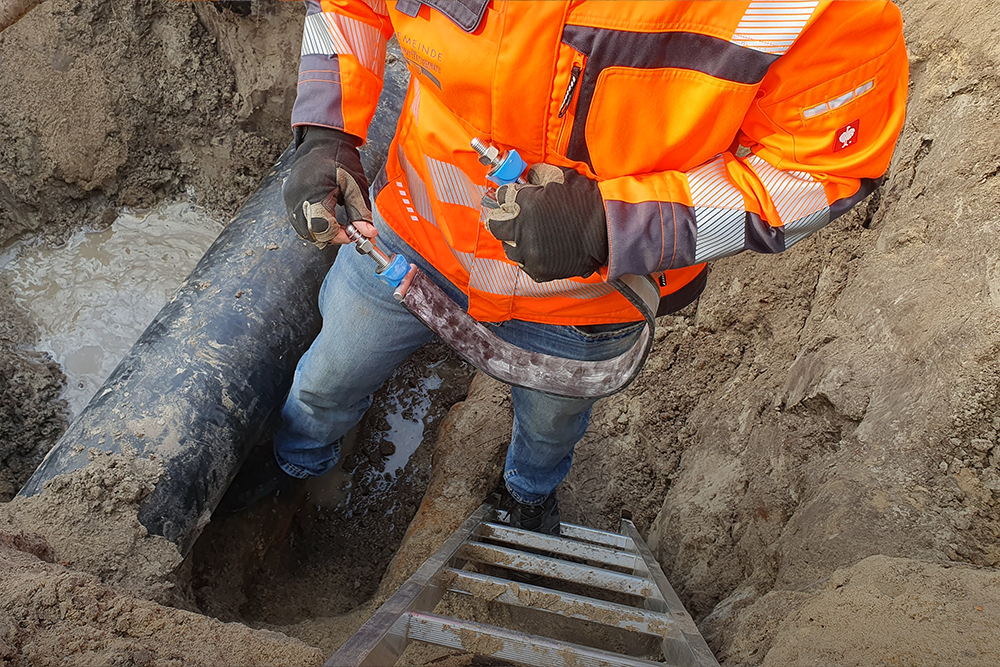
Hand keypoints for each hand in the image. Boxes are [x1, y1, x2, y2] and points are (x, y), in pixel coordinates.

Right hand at [282, 126, 375, 247]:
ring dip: (323, 232)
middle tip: (349, 231)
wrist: (323, 139)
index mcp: (313, 194)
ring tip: (340, 224)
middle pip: (312, 234)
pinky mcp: (290, 198)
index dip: (340, 236)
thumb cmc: (339, 157)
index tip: (355, 235)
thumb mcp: (355, 186)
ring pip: (305, 230)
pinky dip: (315, 224)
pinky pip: (301, 220)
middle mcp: (297, 199)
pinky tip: (329, 216)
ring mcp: (290, 199)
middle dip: (332, 236)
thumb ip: (360, 212)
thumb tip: (368, 234)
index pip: (323, 229)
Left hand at [483, 164, 607, 281]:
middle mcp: (523, 230)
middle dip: (504, 220)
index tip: (508, 199)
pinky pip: (526, 264)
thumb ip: (538, 177)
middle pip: (497, 226)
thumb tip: (527, 177)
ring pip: (510, 248)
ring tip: (532, 236)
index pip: (500, 200)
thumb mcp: (561, 178)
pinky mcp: (539, 270)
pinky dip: (531, 257)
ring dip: (517, 241)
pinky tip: (543, 248)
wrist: (609, 230)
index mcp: (525, 204)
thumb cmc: (587, 201)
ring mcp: (530, 253)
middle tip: (515, 218)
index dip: (504, 198)